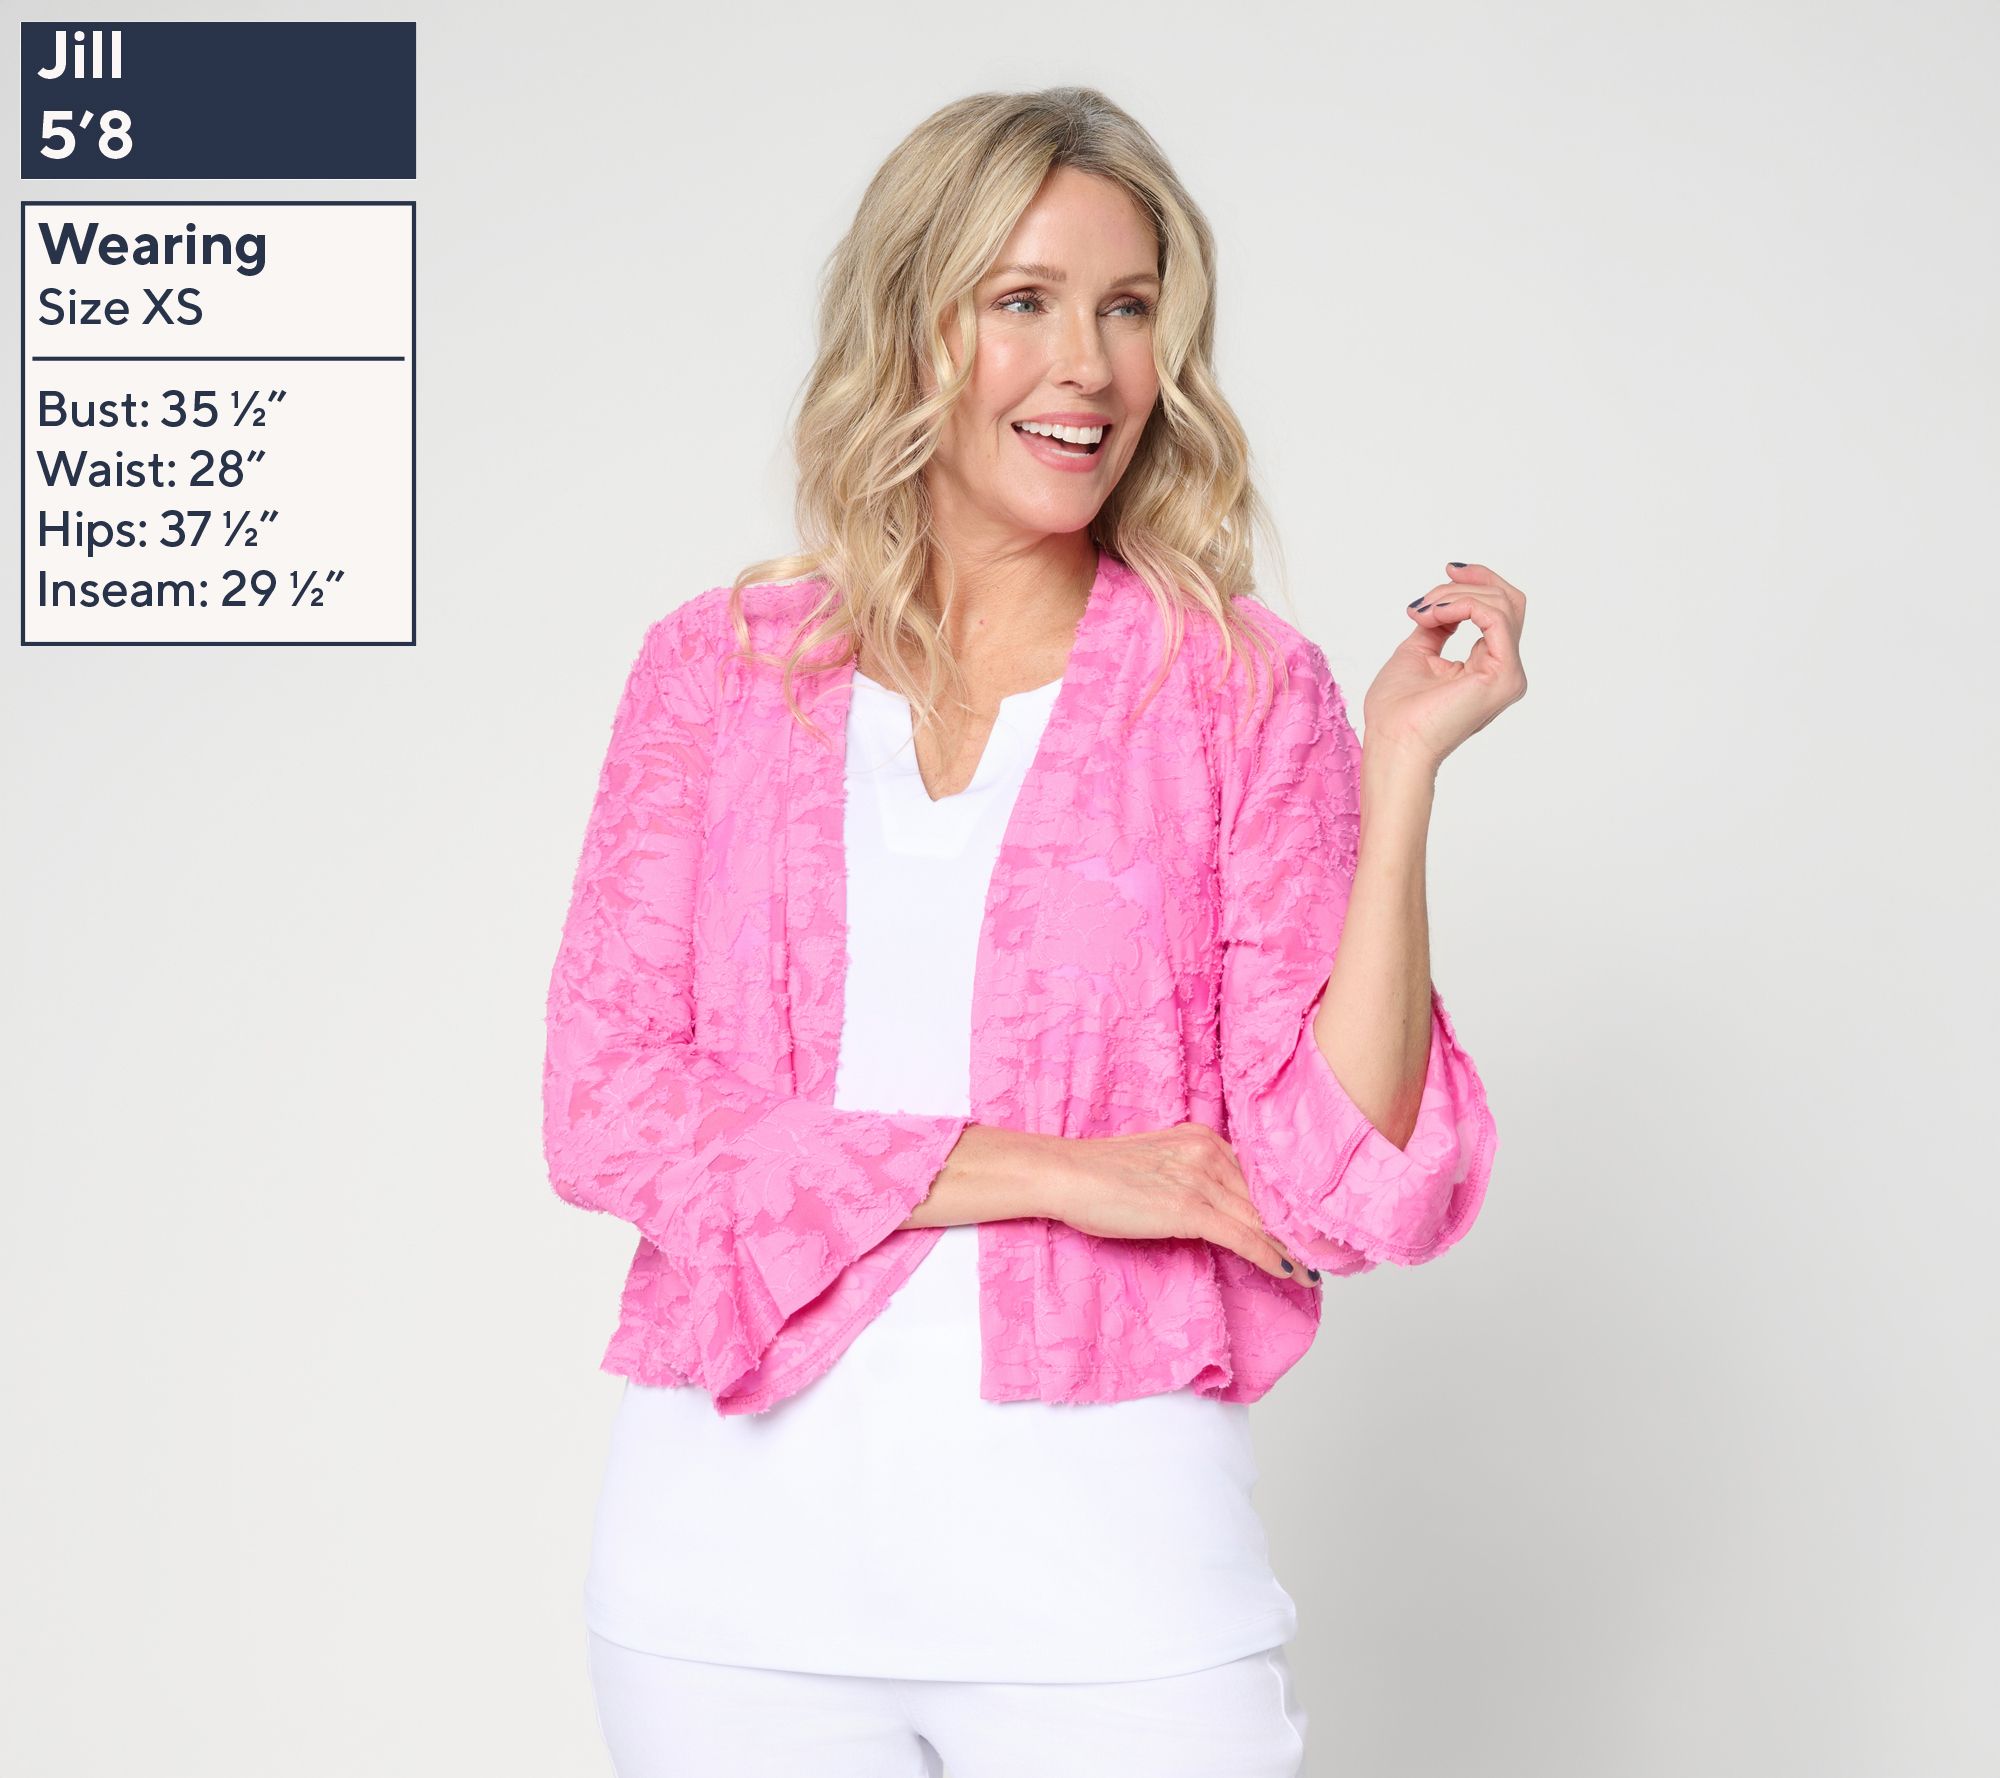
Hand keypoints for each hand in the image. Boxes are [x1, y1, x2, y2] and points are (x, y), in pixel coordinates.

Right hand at [1045, 1123, 1319, 1287]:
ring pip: (1262, 1218)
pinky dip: (1270, 1255)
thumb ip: (1188, 1175)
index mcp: (1202, 1137)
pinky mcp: (1189, 1209)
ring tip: (1318, 1267)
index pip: (1258, 1174)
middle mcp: (1209, 1152)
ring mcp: (1201, 1179)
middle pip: (1267, 1196)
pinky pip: (1243, 1236)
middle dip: (1299, 1226)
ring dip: (1294, 1245)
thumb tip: (1210, 1205)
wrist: (1064, 1174)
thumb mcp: (1155, 1163)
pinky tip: (1289, 1270)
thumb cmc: (1098, 1173)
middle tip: (1328, 1249)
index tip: (1307, 1224)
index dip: (1286, 1203)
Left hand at [1362, 561, 1528, 766]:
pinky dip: (1462, 605)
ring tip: (1422, 613)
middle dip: (1467, 585)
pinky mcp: (1503, 675)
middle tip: (1427, 597)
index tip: (1446, 571)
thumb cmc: (1397, 712)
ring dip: (1456, 596)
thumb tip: (1445, 601)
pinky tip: (1434, 615)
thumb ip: (1438, 625)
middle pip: (1508, 601)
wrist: (1393, 743)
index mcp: (1489, 666)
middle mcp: (1506, 670)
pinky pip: (1494, 618)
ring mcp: (1509, 674)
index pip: (1499, 611)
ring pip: (1502, 604)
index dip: (1475, 584)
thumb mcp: (1417, 652)